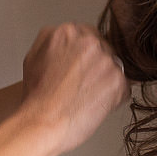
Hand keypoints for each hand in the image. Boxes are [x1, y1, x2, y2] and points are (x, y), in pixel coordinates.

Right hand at [20, 23, 129, 154]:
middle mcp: (89, 42)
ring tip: (86, 97)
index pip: (88, 35)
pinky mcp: (118, 81)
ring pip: (113, 68)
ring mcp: (106, 60)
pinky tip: (95, 104)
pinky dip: (113, 98)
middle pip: (103, 49)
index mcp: (68, 32)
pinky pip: (123, 87)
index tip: (80, 68)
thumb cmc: (36, 98)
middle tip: (81, 85)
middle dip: (96, 66)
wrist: (43, 123)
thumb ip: (52, 40)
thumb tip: (68, 40)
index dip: (84, 56)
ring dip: (105, 81)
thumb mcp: (33, 56)